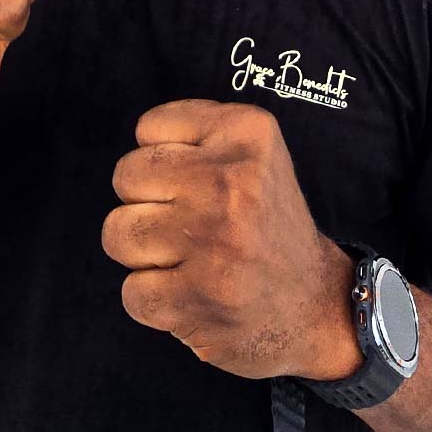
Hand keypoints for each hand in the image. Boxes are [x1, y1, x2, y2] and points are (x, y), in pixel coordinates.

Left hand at [101, 99, 341, 379]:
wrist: (314, 304)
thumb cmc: (265, 222)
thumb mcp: (252, 152)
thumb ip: (196, 133)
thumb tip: (138, 143)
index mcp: (248, 133)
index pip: (151, 127)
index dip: (165, 159)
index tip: (198, 181)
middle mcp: (232, 182)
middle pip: (127, 176)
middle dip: (144, 202)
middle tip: (186, 222)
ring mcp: (214, 243)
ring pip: (117, 233)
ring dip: (142, 253)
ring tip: (185, 258)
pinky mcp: (196, 299)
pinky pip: (131, 291)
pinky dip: (152, 299)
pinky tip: (190, 293)